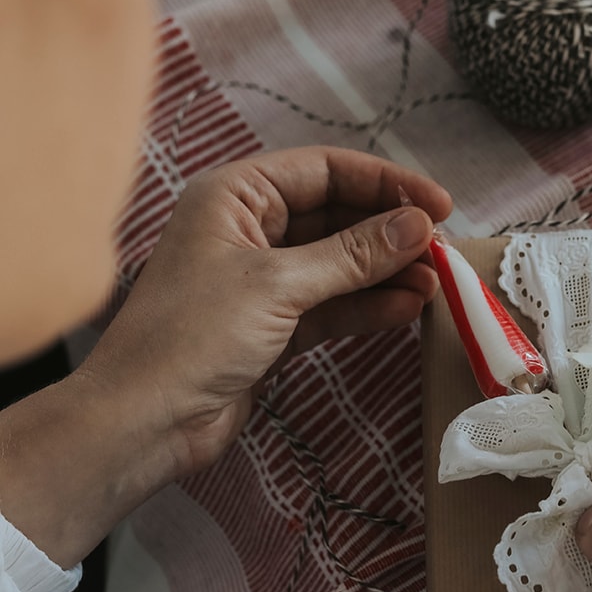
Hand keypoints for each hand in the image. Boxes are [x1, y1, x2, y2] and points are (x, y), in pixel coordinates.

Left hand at [80, 146, 451, 476]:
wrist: (149, 420)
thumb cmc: (194, 335)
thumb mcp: (279, 284)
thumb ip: (353, 254)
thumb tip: (418, 225)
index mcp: (236, 196)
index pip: (325, 171)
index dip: (385, 184)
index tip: (439, 205)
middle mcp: (249, 230)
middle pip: (337, 218)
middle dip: (390, 234)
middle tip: (441, 250)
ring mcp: (264, 281)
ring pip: (340, 266)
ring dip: (386, 274)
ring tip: (435, 284)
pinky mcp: (276, 327)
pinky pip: (333, 306)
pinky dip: (368, 307)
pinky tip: (406, 309)